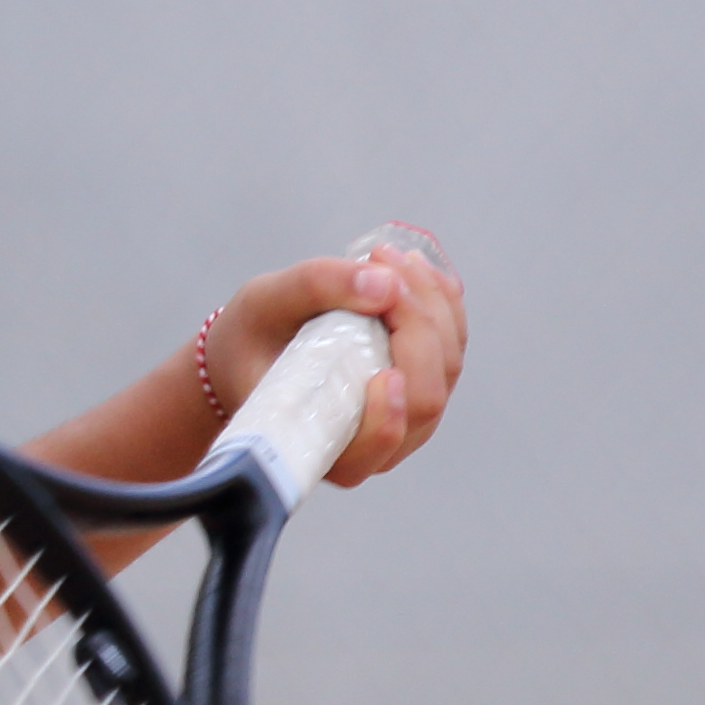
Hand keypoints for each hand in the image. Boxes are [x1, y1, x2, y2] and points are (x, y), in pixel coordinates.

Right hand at [207, 232, 465, 489]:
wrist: (254, 348)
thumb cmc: (251, 340)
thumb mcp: (263, 304)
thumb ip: (314, 287)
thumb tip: (385, 283)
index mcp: (327, 446)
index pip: (377, 443)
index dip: (390, 415)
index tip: (383, 372)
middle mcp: (375, 443)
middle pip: (425, 395)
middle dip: (415, 322)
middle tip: (379, 263)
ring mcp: (408, 414)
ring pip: (447, 365)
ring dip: (430, 301)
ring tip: (388, 257)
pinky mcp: (424, 381)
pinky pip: (453, 342)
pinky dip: (441, 299)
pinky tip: (414, 268)